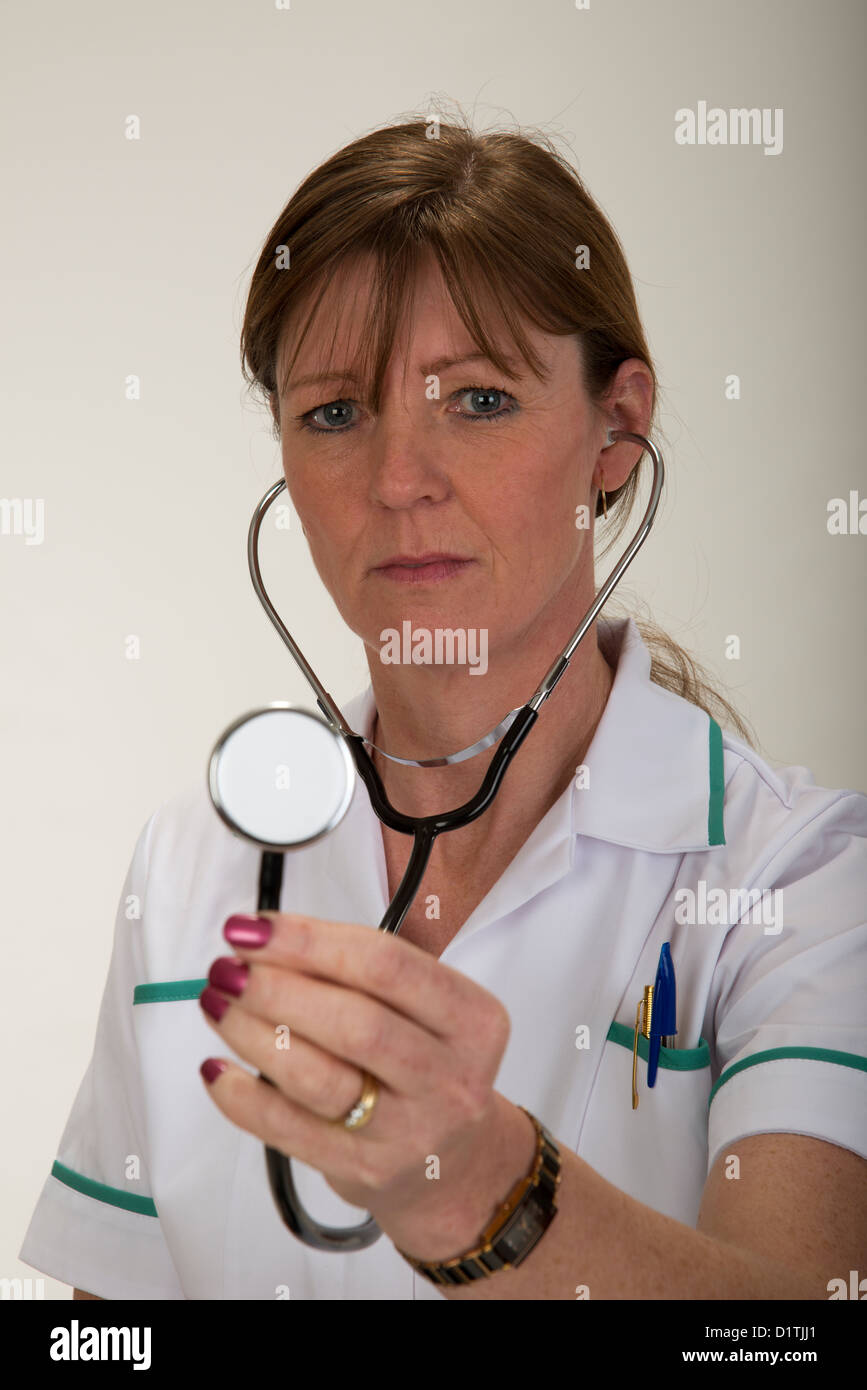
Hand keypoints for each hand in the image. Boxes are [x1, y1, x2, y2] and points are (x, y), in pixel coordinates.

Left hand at [198, 910, 535, 1258]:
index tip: (254, 928)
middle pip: (354, 1023)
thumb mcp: (426, 1011)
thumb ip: (360, 972)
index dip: (311, 941)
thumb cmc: (427, 1066)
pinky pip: (290, 1131)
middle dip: (276, 988)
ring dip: (253, 1034)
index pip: (386, 966)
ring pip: (319, 1078)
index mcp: (472, 1019)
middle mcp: (450, 1078)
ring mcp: (410, 1131)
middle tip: (228, 967)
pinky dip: (243, 1097)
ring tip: (218, 1004)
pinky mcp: (366, 1171)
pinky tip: (217, 1069)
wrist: (456, 1164)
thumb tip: (265, 940)